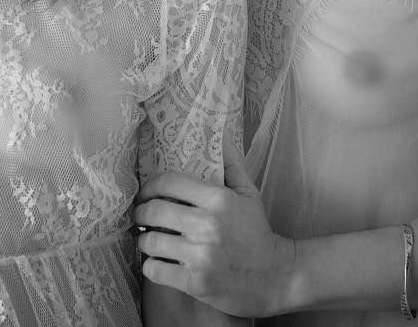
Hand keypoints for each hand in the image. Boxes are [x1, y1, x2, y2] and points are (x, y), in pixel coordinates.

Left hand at [134, 135, 295, 316]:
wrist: (275, 275)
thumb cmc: (258, 232)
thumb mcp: (248, 194)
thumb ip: (231, 164)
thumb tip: (221, 135)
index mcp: (218, 199)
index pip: (169, 182)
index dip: (150, 186)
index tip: (147, 192)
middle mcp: (206, 225)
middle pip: (154, 211)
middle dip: (141, 212)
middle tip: (142, 215)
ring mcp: (199, 256)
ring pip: (150, 241)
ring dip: (145, 240)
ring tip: (150, 239)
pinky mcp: (194, 283)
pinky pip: (155, 270)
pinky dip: (152, 266)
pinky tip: (159, 262)